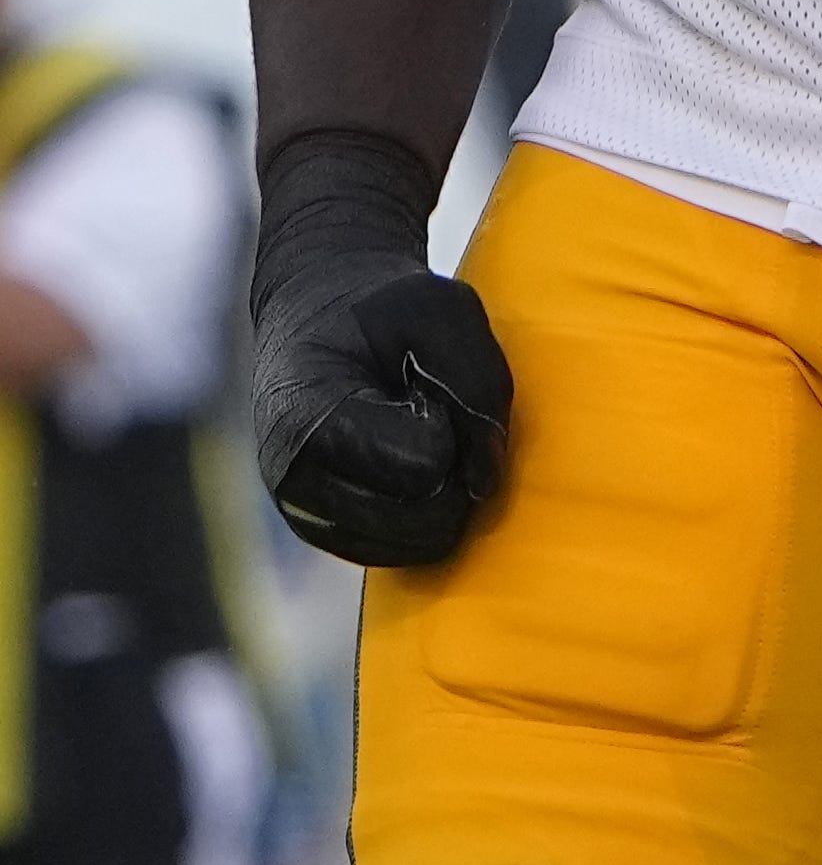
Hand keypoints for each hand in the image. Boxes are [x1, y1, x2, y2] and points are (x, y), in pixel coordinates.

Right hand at [248, 129, 512, 568]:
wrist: (319, 319)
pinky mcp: (333, 533)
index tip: (419, 384)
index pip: (421, 463)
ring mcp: (309, 515)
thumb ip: (476, 382)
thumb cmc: (385, 311)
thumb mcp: (442, 311)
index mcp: (306, 418)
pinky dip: (432, 513)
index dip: (449, 424)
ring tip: (418, 436)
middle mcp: (294, 480)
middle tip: (429, 413)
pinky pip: (413, 553)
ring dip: (446, 494)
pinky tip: (414, 465)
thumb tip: (485, 481)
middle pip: (425, 519)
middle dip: (454, 469)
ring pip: (424, 545)